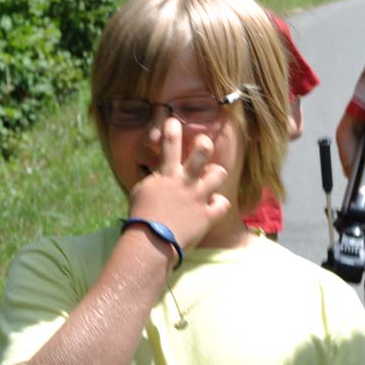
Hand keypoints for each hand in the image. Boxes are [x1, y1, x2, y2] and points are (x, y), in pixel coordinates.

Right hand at [127, 117, 230, 250]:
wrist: (150, 243)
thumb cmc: (141, 217)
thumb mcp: (142, 191)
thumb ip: (155, 179)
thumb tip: (159, 173)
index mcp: (167, 175)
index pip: (169, 144)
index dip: (171, 128)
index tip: (173, 120)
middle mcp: (185, 182)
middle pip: (202, 150)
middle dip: (204, 144)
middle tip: (203, 146)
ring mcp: (198, 197)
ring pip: (219, 173)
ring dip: (216, 174)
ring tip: (211, 178)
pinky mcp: (207, 215)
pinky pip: (223, 203)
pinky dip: (218, 204)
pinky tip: (212, 206)